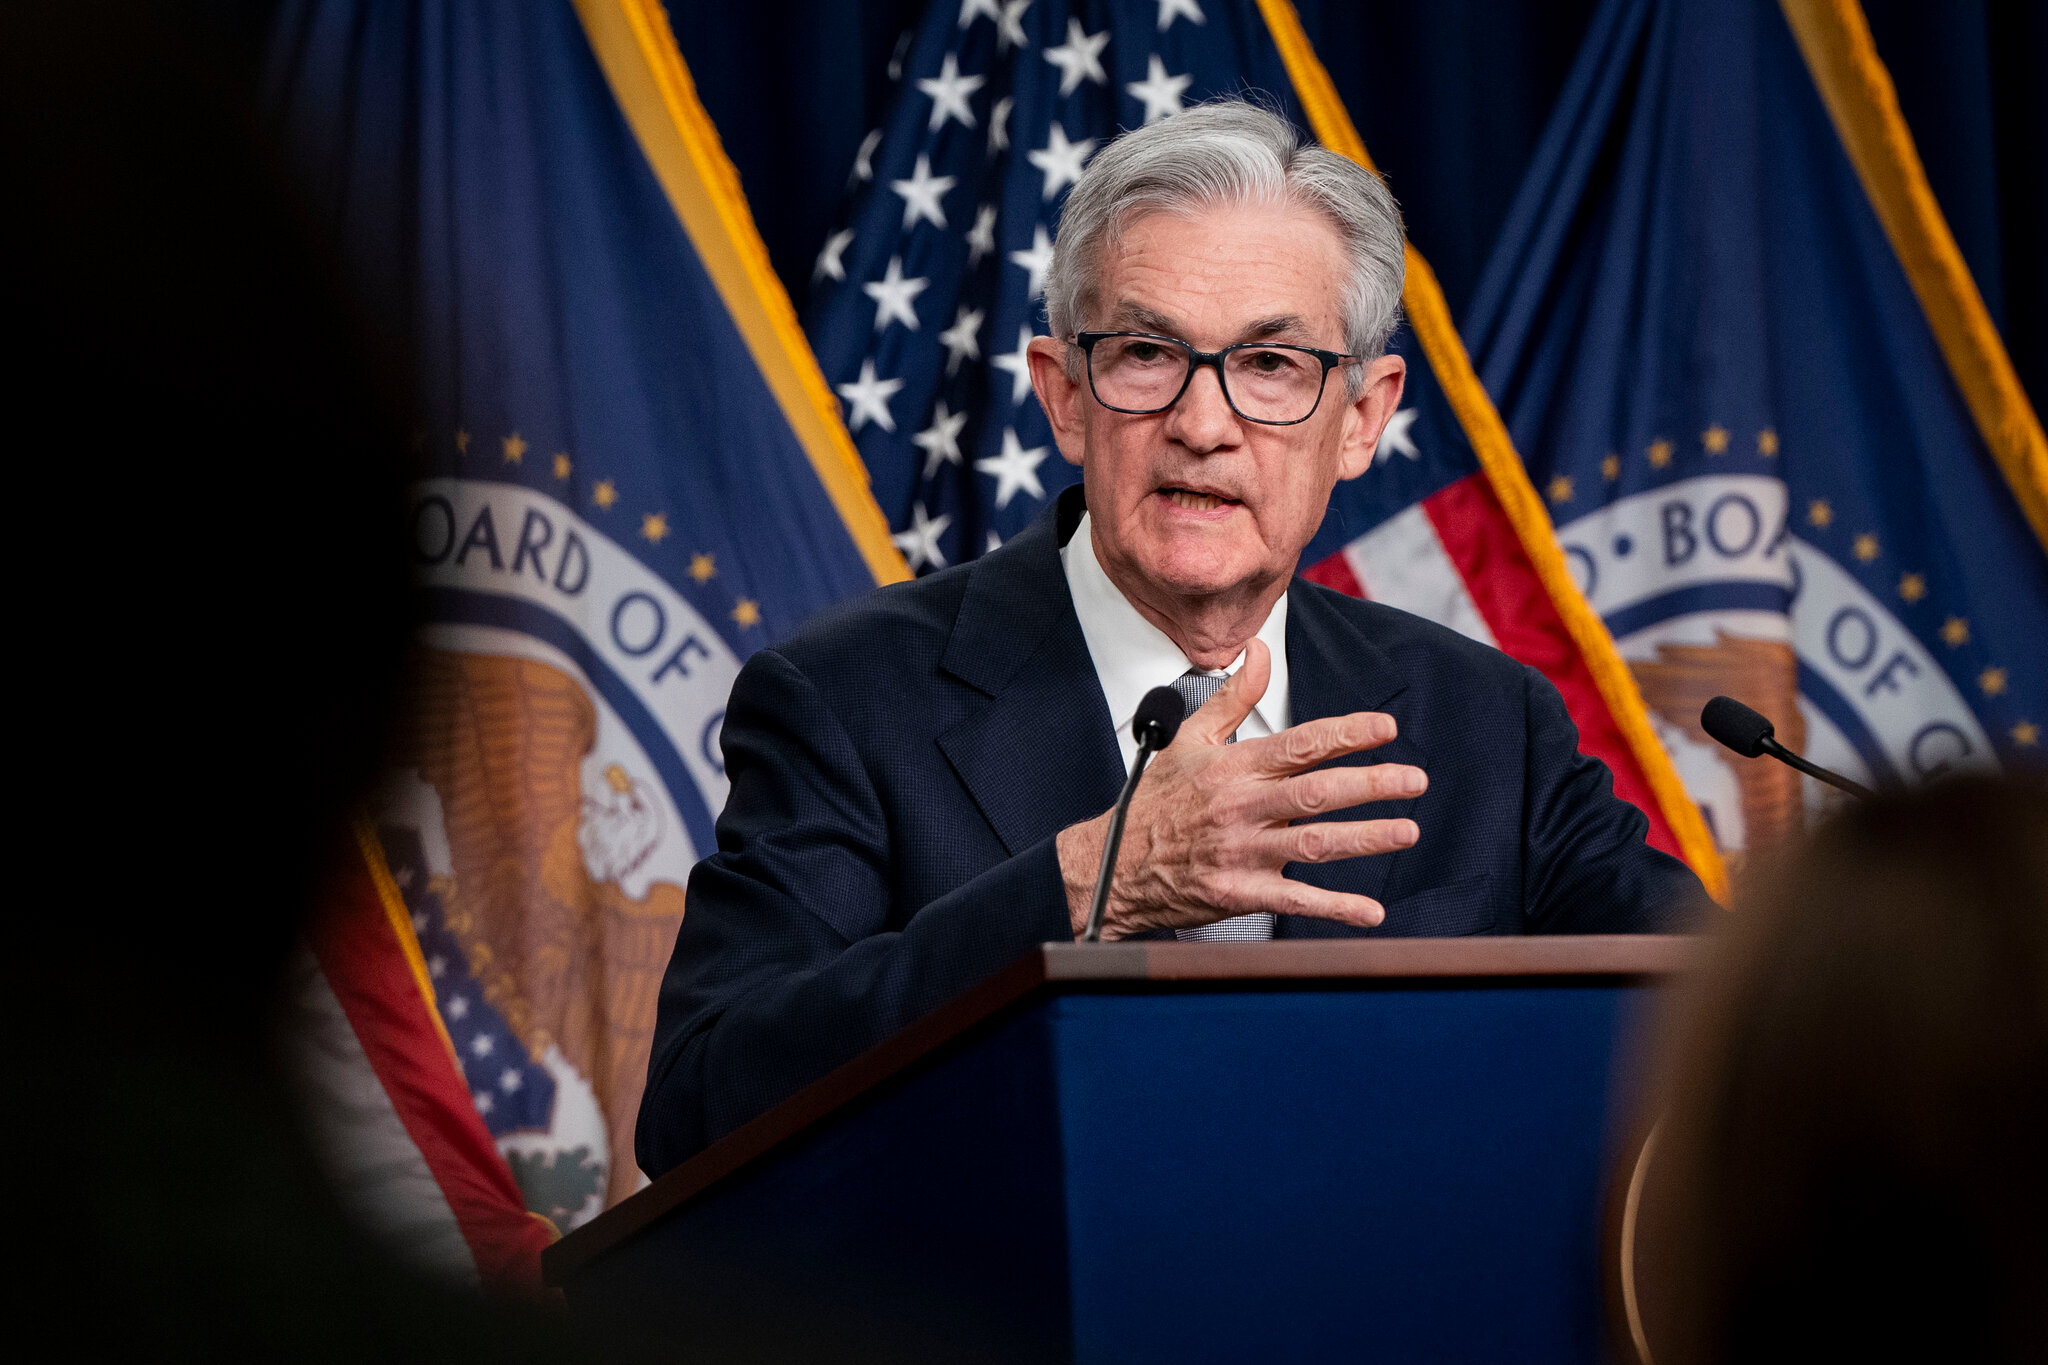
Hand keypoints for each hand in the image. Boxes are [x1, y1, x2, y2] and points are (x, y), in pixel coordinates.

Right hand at [1057, 640, 1423, 939]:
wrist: (1114, 865)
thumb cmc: (1156, 802)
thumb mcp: (1189, 740)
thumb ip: (1232, 696)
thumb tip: (1259, 651)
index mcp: (1233, 768)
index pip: (1299, 744)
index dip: (1345, 734)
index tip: (1385, 727)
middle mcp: (1240, 808)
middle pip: (1316, 793)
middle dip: (1371, 785)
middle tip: (1414, 779)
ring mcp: (1241, 853)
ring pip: (1313, 844)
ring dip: (1365, 838)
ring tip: (1407, 831)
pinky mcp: (1239, 893)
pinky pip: (1295, 901)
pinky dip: (1335, 908)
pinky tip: (1370, 910)